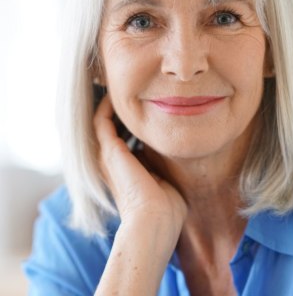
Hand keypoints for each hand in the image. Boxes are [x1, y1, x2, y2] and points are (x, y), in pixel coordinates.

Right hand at [93, 95, 186, 245]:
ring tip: (122, 87)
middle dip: (119, 109)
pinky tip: (118, 94)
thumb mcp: (164, 177)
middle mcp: (112, 161)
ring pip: (100, 121)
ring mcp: (108, 156)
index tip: (143, 103)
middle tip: (131, 90)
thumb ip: (163, 162)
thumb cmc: (166, 207)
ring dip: (110, 104)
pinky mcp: (109, 151)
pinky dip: (107, 106)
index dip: (128, 120)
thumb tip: (174, 147)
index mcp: (124, 168)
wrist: (155, 222)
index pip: (122, 137)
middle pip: (109, 127)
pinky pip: (100, 120)